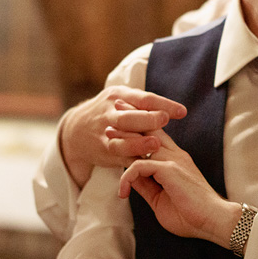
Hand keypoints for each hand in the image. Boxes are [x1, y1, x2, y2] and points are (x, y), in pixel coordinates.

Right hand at [59, 87, 187, 187]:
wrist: (75, 130)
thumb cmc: (110, 111)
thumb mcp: (122, 99)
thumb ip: (145, 104)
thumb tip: (178, 111)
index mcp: (118, 95)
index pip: (143, 99)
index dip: (163, 104)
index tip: (182, 112)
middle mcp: (109, 114)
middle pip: (128, 117)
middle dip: (147, 119)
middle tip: (164, 120)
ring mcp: (104, 134)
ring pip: (119, 140)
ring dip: (138, 143)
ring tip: (155, 144)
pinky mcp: (103, 152)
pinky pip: (118, 157)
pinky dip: (132, 160)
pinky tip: (147, 163)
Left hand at [118, 131, 240, 245]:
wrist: (214, 221)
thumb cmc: (191, 215)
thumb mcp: (160, 199)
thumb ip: (146, 186)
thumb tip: (131, 179)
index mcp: (175, 159)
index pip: (155, 137)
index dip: (139, 129)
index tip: (121, 124)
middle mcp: (175, 154)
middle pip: (149, 130)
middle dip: (130, 121)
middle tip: (111, 117)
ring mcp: (173, 160)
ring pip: (142, 142)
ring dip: (123, 140)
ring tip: (106, 142)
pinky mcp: (170, 170)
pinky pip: (139, 165)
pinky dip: (127, 178)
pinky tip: (123, 192)